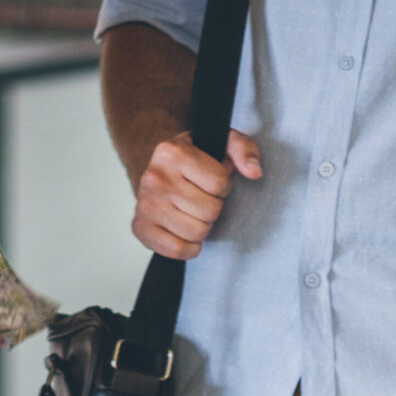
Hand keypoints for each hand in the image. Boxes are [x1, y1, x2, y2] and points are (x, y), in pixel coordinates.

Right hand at [130, 130, 260, 258]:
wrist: (160, 175)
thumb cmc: (196, 162)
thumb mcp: (222, 144)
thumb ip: (244, 149)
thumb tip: (254, 172)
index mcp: (172, 152)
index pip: (220, 183)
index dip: (223, 186)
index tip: (212, 181)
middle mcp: (154, 177)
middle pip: (210, 211)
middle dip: (213, 208)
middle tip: (201, 198)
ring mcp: (145, 204)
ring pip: (197, 233)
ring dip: (202, 228)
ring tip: (192, 212)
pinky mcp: (141, 228)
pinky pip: (178, 250)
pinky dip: (188, 247)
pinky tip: (184, 231)